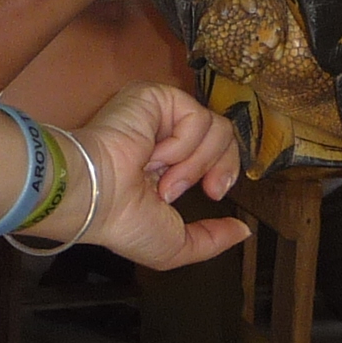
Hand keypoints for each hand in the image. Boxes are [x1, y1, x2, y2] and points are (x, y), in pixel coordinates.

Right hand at [51, 83, 250, 269]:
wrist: (97, 196)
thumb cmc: (124, 223)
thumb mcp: (176, 245)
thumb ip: (212, 239)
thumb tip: (244, 231)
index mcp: (165, 166)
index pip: (214, 154)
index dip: (223, 171)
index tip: (213, 194)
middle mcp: (164, 137)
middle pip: (224, 136)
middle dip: (222, 167)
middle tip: (209, 190)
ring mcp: (160, 115)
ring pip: (216, 128)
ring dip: (195, 163)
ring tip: (165, 179)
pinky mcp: (156, 98)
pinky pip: (197, 117)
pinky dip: (183, 145)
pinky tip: (154, 156)